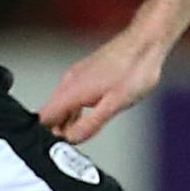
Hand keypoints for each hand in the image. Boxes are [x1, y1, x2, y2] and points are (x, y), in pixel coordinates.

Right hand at [37, 24, 169, 143]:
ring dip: (67, 121)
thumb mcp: (114, 105)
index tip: (59, 148)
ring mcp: (77, 76)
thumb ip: (90, 124)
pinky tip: (88, 116)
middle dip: (58, 130)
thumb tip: (71, 139)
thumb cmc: (134, 69)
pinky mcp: (87, 73)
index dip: (48, 135)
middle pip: (51, 112)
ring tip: (83, 133)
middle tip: (75, 144)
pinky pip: (72, 96)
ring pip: (62, 104)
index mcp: (72, 90)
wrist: (145, 42)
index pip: (44, 117)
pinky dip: (75, 110)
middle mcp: (70, 81)